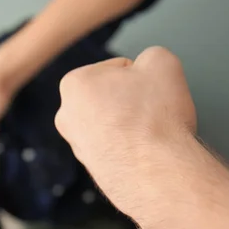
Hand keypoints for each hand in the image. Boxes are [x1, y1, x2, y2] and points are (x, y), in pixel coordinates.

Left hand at [55, 47, 195, 213]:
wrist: (157, 172)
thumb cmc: (155, 115)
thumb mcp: (161, 61)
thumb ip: (151, 56)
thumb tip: (148, 69)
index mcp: (73, 85)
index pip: (120, 69)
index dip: (143, 78)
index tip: (151, 93)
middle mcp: (67, 117)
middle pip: (114, 98)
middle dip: (134, 102)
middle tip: (153, 112)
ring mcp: (79, 148)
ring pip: (117, 125)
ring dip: (135, 126)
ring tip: (151, 135)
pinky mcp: (96, 172)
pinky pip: (122, 151)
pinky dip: (135, 150)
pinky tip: (147, 154)